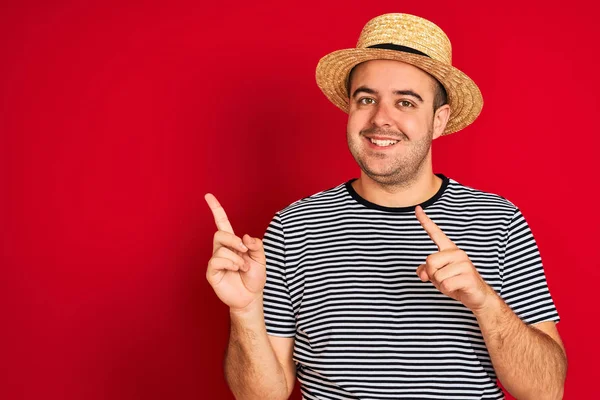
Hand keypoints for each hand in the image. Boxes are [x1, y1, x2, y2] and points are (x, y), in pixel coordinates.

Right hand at [205, 193, 266, 311]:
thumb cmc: (254, 277)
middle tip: (245, 251)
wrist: (251, 297)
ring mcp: (215, 260)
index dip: (216, 209)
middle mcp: (221, 249)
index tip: (208, 195)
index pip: (222, 222)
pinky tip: (235, 270)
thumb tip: (245, 237)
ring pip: (221, 248)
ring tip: (243, 267)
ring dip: (237, 257)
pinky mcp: (212, 272)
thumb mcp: (261, 258)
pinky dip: (230, 264)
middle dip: (234, 240)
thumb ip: (256, 245)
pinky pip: (217, 261)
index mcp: (233, 242)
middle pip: (220, 233)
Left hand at [415, 205, 494, 311]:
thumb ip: (425, 271)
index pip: (435, 233)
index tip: (417, 208)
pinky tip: (457, 288)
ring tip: (452, 283)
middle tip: (444, 279)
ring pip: (437, 275)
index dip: (424, 221)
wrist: (477, 296)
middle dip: (432, 275)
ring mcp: (464, 263)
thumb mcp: (437, 276)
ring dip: (440, 285)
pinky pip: (446, 285)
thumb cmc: (456, 283)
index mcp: (448, 250)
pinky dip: (447, 290)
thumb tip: (422, 273)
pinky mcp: (468, 276)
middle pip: (430, 261)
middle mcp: (457, 253)